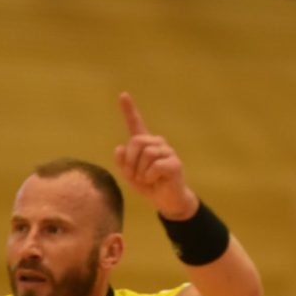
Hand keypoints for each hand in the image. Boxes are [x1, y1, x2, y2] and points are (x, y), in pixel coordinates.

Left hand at [114, 92, 197, 219]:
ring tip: (146, 180)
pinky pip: (155, 166)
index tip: (123, 95)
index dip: (129, 110)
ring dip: (140, 172)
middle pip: (137, 141)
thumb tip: (120, 148)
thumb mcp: (130, 175)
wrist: (167, 201)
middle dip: (130, 161)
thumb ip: (122, 162)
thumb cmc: (149, 186)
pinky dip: (149, 177)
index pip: (136, 124)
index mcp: (145, 144)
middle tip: (134, 176)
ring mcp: (168, 152)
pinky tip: (156, 181)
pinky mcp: (175, 163)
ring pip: (146, 154)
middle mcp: (158, 144)